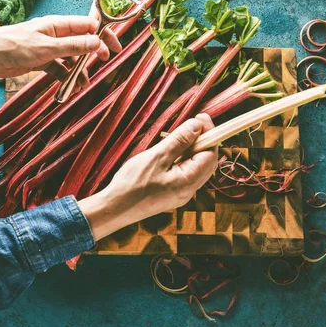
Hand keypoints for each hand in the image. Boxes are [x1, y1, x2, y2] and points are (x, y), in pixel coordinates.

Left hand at [0, 15, 121, 82]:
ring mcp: (49, 48)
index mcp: (58, 25)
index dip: (103, 34)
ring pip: (72, 58)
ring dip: (80, 70)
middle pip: (82, 41)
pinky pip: (60, 69)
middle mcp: (56, 35)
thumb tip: (97, 42)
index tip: (114, 47)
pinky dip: (67, 77)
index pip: (88, 26)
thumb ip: (73, 46)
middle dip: (94, 52)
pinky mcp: (42, 61)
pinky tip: (71, 87)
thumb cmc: (15, 45)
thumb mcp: (48, 47)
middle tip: (105, 63)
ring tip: (83, 84)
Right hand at [78, 114, 218, 240]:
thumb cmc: (132, 184)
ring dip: (191, 149)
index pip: (210, 154)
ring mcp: (180, 194)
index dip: (210, 134)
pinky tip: (169, 152)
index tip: (201, 117)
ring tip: (177, 136)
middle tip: (192, 124)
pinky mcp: (171, 194)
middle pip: (206, 161)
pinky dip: (182, 159)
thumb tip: (197, 126)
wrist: (114, 209)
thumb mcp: (156, 157)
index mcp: (188, 182)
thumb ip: (179, 141)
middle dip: (203, 141)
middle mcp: (189, 191)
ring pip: (195, 167)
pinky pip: (184, 173)